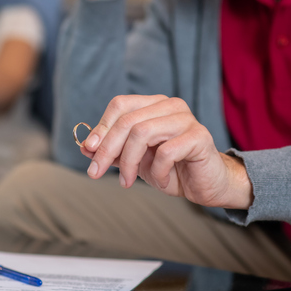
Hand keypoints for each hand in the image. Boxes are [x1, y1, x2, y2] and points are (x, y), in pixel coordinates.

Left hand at [81, 95, 253, 209]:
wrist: (206, 185)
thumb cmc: (171, 169)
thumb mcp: (135, 160)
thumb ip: (113, 151)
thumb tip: (85, 147)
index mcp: (154, 104)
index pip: (120, 105)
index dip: (101, 127)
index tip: (89, 151)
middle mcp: (170, 105)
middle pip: (128, 120)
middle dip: (107, 149)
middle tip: (95, 172)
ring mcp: (186, 119)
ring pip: (142, 132)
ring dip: (128, 162)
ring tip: (127, 181)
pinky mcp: (199, 137)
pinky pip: (166, 151)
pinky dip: (156, 171)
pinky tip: (160, 180)